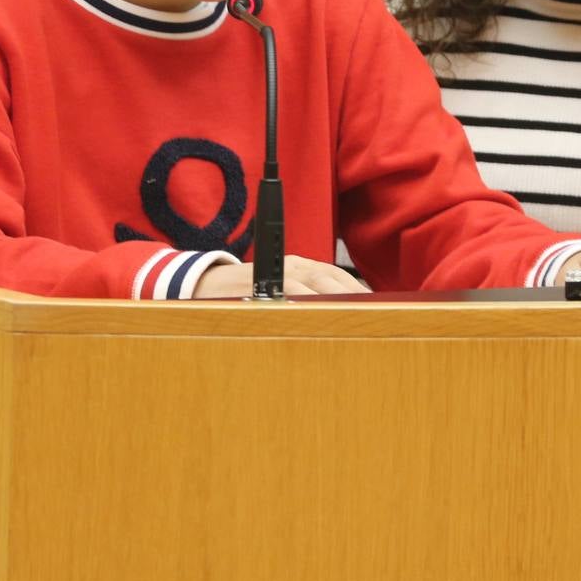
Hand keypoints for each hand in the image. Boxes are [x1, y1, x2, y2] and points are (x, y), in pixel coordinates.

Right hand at [194, 255, 371, 297]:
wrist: (203, 282)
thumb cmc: (245, 292)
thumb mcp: (278, 291)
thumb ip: (304, 299)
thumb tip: (339, 314)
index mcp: (298, 267)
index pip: (333, 274)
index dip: (355, 287)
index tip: (377, 303)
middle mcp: (288, 266)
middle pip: (327, 277)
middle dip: (352, 292)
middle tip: (373, 311)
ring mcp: (272, 274)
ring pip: (309, 283)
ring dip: (332, 297)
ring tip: (353, 312)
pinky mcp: (256, 284)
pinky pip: (283, 292)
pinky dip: (301, 301)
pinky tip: (316, 313)